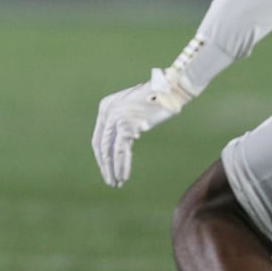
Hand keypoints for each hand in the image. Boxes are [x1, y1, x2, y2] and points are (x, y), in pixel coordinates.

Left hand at [92, 67, 196, 186]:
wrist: (172, 88)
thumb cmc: (158, 97)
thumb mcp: (135, 107)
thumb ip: (126, 121)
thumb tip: (126, 137)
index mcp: (106, 107)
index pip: (99, 137)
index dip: (102, 156)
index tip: (106, 169)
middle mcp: (107, 112)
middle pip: (101, 145)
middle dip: (105, 165)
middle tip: (110, 180)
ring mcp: (116, 117)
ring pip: (110, 150)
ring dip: (112, 168)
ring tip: (115, 182)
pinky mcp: (127, 124)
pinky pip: (121, 150)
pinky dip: (121, 164)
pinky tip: (123, 175)